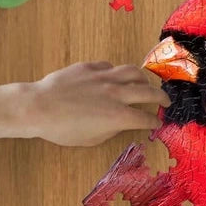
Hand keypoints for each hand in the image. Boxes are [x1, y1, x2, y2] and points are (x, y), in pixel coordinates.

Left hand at [24, 62, 168, 146]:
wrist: (40, 107)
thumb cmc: (63, 130)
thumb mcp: (91, 139)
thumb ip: (111, 130)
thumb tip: (121, 123)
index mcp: (118, 116)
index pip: (144, 118)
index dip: (154, 122)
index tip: (157, 123)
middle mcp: (116, 93)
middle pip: (147, 91)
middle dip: (160, 97)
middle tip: (165, 101)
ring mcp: (104, 77)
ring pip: (132, 72)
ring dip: (143, 79)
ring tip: (145, 84)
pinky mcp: (90, 67)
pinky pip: (110, 67)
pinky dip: (117, 73)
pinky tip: (115, 77)